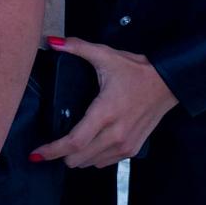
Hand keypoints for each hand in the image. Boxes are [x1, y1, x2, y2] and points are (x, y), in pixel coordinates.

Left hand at [29, 37, 176, 168]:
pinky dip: (92, 158)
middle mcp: (116, 134)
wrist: (168, 83)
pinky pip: (105, 162)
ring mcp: (126, 145)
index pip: (74, 141)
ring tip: (67, 146)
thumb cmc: (136, 70)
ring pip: (91, 163)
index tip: (36, 154)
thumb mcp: (106, 55)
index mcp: (105, 113)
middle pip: (79, 158)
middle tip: (49, 147)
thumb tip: (52, 41)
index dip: (52, 151)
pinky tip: (88, 145)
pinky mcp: (133, 149)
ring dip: (76, 158)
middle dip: (60, 155)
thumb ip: (77, 48)